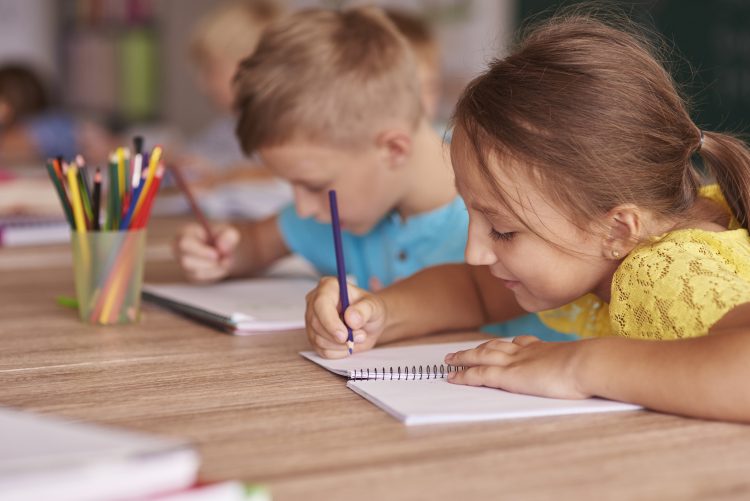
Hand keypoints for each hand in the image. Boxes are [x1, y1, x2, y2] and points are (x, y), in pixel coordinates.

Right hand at [173, 223, 238, 282]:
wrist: (221, 248)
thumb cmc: (221, 236)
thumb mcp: (227, 231)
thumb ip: (228, 235)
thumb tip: (222, 248)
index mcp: (185, 233)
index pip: (184, 244)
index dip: (200, 251)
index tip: (216, 254)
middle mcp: (179, 249)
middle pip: (186, 262)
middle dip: (208, 263)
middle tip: (224, 259)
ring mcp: (182, 263)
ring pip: (195, 272)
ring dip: (214, 269)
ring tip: (225, 260)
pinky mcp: (190, 274)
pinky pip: (201, 279)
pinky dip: (214, 274)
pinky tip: (221, 266)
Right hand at [305, 277, 387, 358]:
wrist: (369, 322)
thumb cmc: (369, 309)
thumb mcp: (374, 306)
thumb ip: (364, 310)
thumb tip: (351, 318)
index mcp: (328, 287)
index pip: (321, 304)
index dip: (330, 322)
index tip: (344, 335)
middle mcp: (315, 302)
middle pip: (316, 324)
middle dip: (339, 337)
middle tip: (360, 336)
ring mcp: (312, 320)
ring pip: (318, 340)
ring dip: (341, 345)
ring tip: (357, 337)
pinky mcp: (313, 336)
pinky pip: (322, 350)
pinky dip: (339, 351)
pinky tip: (348, 343)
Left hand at [444, 336, 590, 398]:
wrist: (588, 363)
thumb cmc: (594, 366)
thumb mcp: (587, 362)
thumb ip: (583, 365)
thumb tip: (596, 368)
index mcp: (544, 348)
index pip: (521, 343)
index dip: (508, 345)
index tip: (503, 344)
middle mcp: (525, 352)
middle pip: (494, 346)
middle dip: (477, 348)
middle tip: (461, 351)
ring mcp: (515, 362)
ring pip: (480, 356)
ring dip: (463, 357)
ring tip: (449, 360)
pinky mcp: (508, 376)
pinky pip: (479, 374)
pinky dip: (463, 374)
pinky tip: (452, 376)